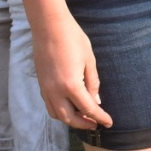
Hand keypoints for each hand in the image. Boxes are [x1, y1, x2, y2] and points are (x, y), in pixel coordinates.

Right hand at [32, 15, 111, 130]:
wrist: (49, 26)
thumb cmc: (73, 39)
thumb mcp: (89, 60)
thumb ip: (93, 83)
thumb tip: (96, 102)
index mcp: (70, 85)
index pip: (88, 109)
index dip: (100, 118)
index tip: (109, 123)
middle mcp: (55, 91)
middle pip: (69, 118)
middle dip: (83, 124)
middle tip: (96, 123)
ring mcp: (45, 89)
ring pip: (56, 114)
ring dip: (70, 119)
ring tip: (85, 116)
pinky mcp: (41, 84)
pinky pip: (50, 105)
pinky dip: (60, 111)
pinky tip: (71, 105)